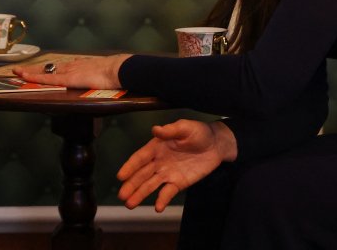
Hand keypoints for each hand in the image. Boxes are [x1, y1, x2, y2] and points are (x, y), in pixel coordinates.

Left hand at [14, 54, 128, 89]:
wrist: (118, 69)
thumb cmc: (114, 74)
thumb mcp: (103, 76)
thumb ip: (97, 79)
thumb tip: (100, 83)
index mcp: (79, 66)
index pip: (59, 68)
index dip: (48, 69)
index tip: (39, 70)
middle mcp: (71, 66)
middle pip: (48, 68)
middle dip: (34, 69)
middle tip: (20, 70)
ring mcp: (68, 71)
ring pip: (44, 71)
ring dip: (30, 72)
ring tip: (17, 72)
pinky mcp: (67, 78)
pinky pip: (47, 78)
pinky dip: (34, 77)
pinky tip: (24, 76)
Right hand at [116, 119, 236, 211]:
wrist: (216, 145)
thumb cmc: (199, 132)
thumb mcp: (185, 127)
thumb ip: (171, 130)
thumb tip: (155, 129)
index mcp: (157, 147)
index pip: (140, 158)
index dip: (130, 167)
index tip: (120, 176)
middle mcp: (158, 161)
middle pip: (142, 174)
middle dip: (131, 185)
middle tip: (121, 196)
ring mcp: (168, 173)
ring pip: (150, 185)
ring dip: (140, 194)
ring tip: (130, 205)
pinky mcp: (178, 182)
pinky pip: (168, 192)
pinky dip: (162, 200)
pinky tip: (158, 208)